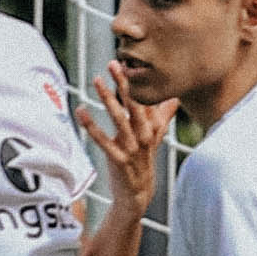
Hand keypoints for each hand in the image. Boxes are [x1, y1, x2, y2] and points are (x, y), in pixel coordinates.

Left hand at [77, 68, 178, 212]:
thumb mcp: (154, 138)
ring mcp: (133, 149)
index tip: (125, 60)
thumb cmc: (141, 163)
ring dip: (108, 99)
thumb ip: (162, 116)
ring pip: (120, 120)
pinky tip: (81, 111)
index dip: (134, 80)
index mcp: (151, 127)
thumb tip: (175, 98)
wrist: (138, 196)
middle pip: (135, 105)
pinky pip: (105, 142)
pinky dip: (92, 127)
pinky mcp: (120, 161)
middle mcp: (144, 136)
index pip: (144, 99)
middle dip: (124, 84)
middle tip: (114, 63)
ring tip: (96, 81)